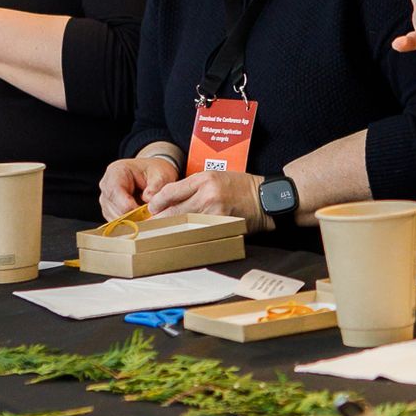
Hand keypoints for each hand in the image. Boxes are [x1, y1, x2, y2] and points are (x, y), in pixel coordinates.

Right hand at [96, 149, 187, 222]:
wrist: (152, 173)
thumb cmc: (154, 172)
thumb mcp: (161, 176)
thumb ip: (156, 188)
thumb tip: (149, 205)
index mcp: (116, 172)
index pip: (116, 193)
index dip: (131, 207)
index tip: (147, 213)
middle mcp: (106, 185)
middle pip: (114, 209)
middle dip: (133, 217)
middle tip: (150, 218)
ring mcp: (106, 199)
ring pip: (114, 219)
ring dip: (132, 222)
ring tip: (147, 217)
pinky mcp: (109, 210)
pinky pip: (117, 223)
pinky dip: (130, 224)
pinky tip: (141, 219)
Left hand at [132, 166, 267, 232]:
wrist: (266, 198)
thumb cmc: (241, 186)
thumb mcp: (215, 176)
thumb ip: (192, 186)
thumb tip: (169, 199)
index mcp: (204, 179)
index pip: (170, 191)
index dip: (156, 202)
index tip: (151, 208)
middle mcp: (207, 195)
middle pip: (173, 211)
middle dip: (159, 220)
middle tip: (150, 226)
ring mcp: (214, 212)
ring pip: (183, 224)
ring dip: (171, 230)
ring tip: (161, 235)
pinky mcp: (222, 225)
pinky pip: (199, 232)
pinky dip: (189, 236)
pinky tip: (182, 239)